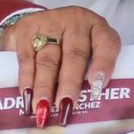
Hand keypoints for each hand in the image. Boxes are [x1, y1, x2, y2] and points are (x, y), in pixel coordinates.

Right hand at [0, 8, 121, 125]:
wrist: (36, 23)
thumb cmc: (69, 46)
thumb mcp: (86, 52)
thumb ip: (90, 75)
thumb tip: (90, 111)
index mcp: (98, 29)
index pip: (106, 43)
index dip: (104, 64)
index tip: (98, 86)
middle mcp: (76, 22)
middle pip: (74, 55)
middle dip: (69, 84)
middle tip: (65, 106)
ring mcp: (50, 23)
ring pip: (49, 59)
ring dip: (45, 87)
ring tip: (43, 108)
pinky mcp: (26, 29)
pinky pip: (27, 58)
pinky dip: (26, 79)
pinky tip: (27, 95)